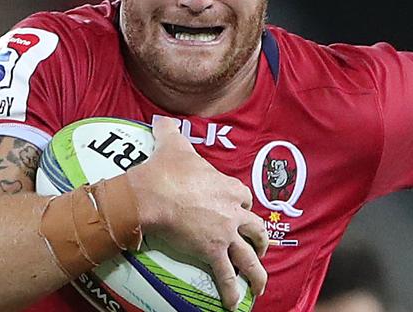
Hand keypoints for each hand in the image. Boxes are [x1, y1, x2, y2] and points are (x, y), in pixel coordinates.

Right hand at [127, 116, 267, 309]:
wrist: (153, 194)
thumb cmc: (166, 170)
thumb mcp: (173, 144)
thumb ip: (172, 131)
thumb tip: (162, 120)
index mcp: (228, 187)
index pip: (246, 198)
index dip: (244, 205)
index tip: (240, 209)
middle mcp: (233, 210)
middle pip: (256, 227)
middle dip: (260, 239)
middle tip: (258, 247)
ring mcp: (225, 232)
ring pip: (250, 255)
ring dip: (257, 272)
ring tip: (259, 285)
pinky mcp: (213, 251)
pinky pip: (227, 275)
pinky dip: (231, 291)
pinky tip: (234, 305)